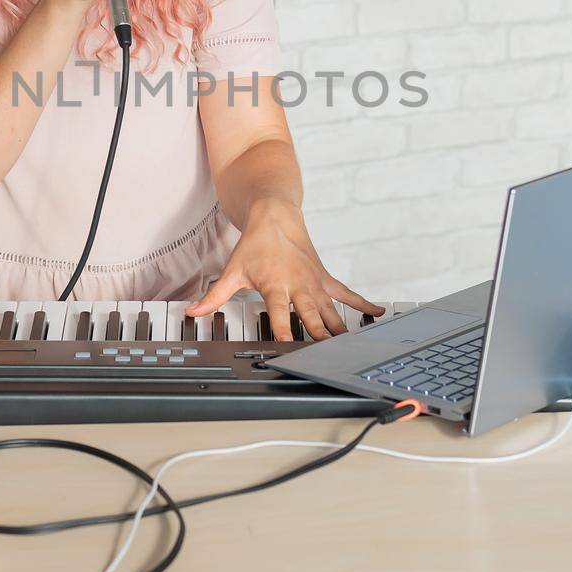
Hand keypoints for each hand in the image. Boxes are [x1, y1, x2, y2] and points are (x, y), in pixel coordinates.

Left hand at [185, 199, 384, 341]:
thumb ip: (215, 296)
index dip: (282, 329)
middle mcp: (299, 285)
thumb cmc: (255, 244)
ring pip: (330, 311)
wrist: (275, 215)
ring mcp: (315, 283)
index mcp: (276, 285)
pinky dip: (362, 304)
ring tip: (351, 348)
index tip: (287, 346)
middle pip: (310, 316)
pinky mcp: (325, 278)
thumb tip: (193, 311)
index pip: (279, 313)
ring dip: (340, 329)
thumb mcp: (232, 271)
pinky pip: (346, 294)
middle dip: (318, 337)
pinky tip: (378, 313)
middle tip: (327, 356)